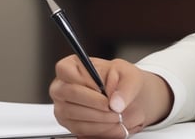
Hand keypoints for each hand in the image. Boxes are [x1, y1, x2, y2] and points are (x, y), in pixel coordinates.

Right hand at [49, 56, 172, 137]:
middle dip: (94, 102)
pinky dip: (98, 128)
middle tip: (111, 105)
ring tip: (115, 114)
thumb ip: (125, 88)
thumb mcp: (131, 77)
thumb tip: (116, 103)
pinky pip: (79, 128)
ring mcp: (63, 106)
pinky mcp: (68, 123)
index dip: (83, 79)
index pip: (65, 69)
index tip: (100, 88)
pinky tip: (110, 122)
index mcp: (75, 66)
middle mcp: (63, 86)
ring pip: (73, 113)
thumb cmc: (123, 82)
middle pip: (68, 93)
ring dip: (98, 117)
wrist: (128, 99)